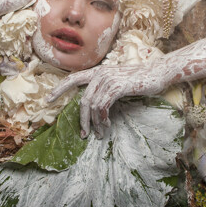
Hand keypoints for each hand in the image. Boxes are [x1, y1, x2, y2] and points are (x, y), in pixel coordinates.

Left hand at [47, 62, 169, 138]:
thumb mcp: (118, 82)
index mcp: (98, 72)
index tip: (47, 100)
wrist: (158, 73)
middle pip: (82, 100)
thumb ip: (105, 89)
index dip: (59, 89)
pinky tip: (107, 126)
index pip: (73, 78)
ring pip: (92, 106)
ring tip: (99, 134)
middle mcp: (100, 74)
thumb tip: (94, 106)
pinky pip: (102, 107)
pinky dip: (103, 120)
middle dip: (82, 120)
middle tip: (83, 134)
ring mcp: (108, 79)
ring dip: (95, 124)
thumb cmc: (139, 80)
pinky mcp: (116, 87)